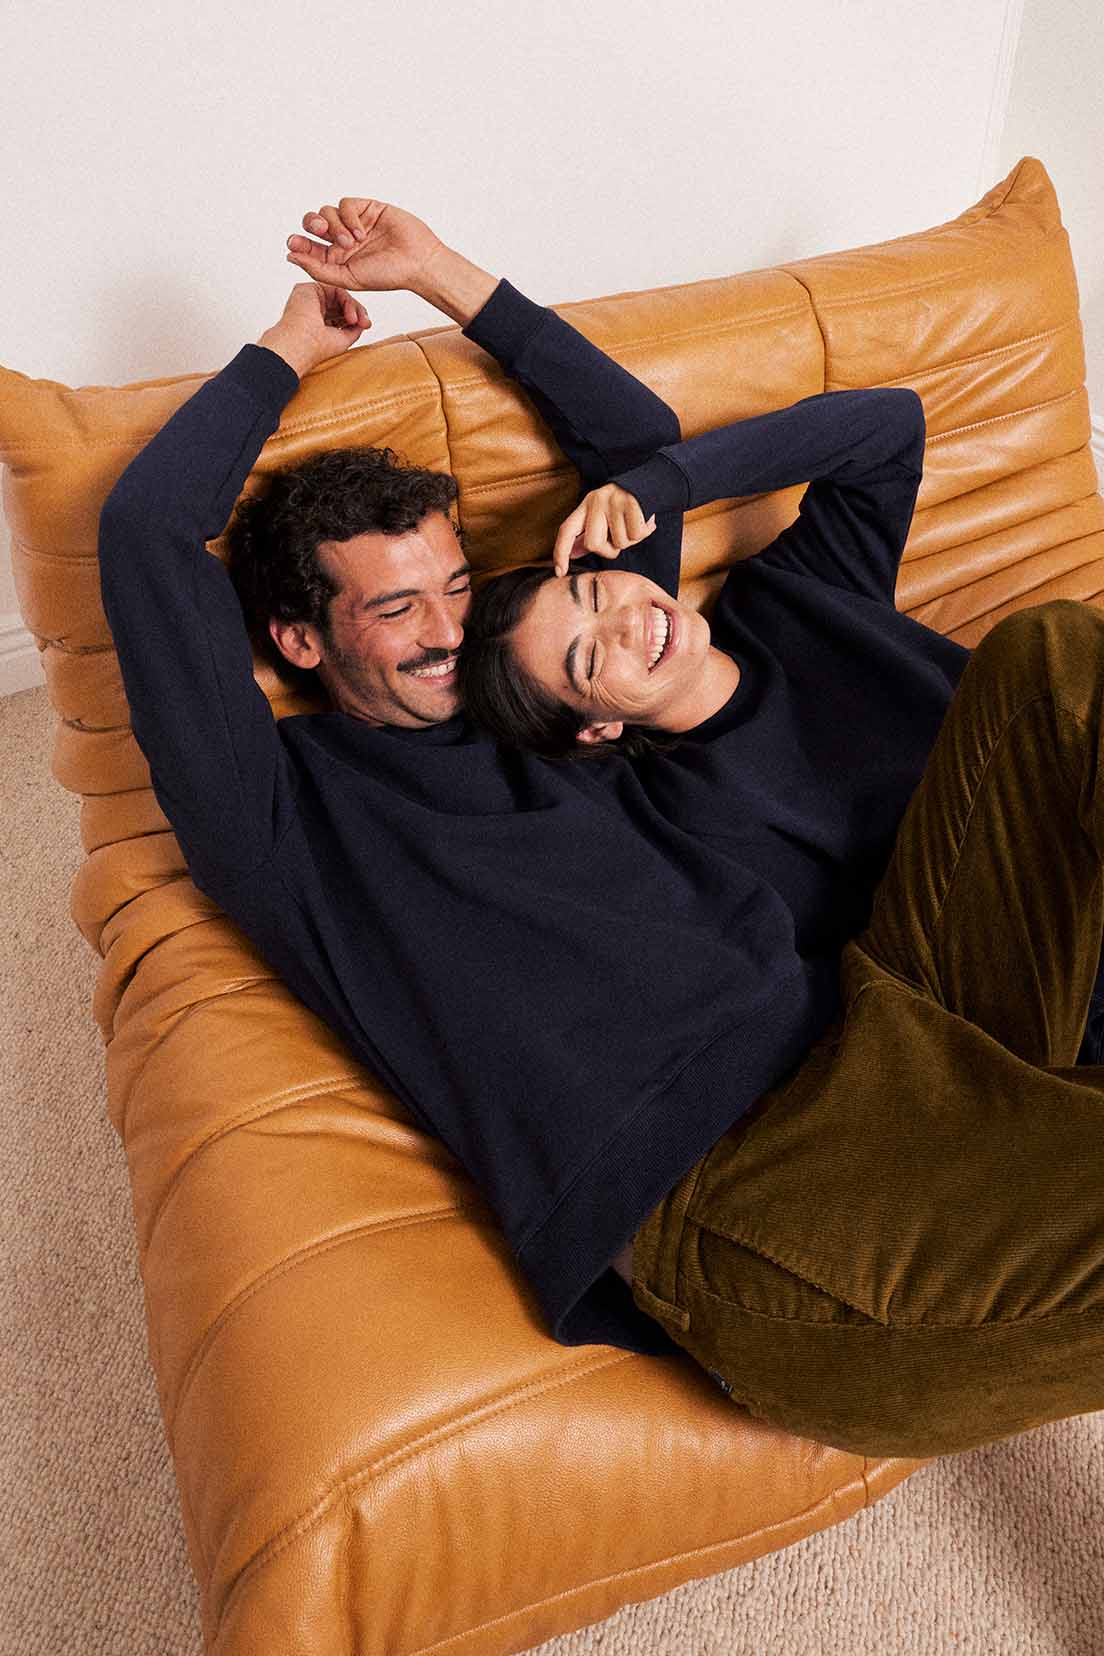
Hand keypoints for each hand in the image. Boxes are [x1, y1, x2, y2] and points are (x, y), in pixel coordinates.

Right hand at [256, 282, 370, 376]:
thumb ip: (354, 329)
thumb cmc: (315, 347)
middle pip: (341, 304)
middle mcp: (312, 310)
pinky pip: (334, 289)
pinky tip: (349, 313)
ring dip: (353, 307)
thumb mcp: (342, 339)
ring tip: (355, 320)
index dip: (354, 318)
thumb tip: (364, 322)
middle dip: (357, 312)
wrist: (300, 344)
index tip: (366, 325)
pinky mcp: (308, 289)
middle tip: (365, 322)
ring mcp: (310, 299)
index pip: (340, 315)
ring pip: (339, 296)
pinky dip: (346, 300)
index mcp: (317, 323)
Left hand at [285, 197, 445, 292]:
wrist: (417, 263)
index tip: (293, 243)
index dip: (299, 242)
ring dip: (335, 224)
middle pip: (314, 222)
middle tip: (318, 230)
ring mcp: (354, 222)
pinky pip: (346, 204)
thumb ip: (318, 269)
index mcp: (336, 257)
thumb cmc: (387, 275)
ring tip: (352, 241)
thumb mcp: (348, 278)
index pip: (309, 246)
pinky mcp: (367, 208)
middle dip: (311, 224)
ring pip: (328, 211)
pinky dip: (349, 216)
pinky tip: (361, 232)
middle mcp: (343, 239)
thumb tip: (291, 256)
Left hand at [551, 484, 656, 576]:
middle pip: (593, 544)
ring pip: (619, 542)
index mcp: (586, 505)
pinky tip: (645, 522)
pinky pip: (636, 535)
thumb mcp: (602, 515)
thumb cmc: (624, 505)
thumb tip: (573, 554)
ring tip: (635, 525)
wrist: (650, 480)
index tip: (560, 572)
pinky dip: (643, 534)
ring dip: (630, 541)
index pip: (566, 530)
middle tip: (619, 541)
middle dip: (608, 551)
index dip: (560, 552)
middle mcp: (597, 501)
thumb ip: (587, 534)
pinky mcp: (632, 503)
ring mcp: (614, 502)